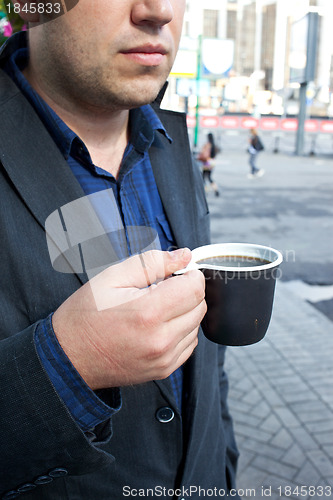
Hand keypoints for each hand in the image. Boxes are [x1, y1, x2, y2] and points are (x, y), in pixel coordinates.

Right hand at [52, 248, 206, 388]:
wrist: (69, 357)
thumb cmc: (85, 316)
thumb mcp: (112, 277)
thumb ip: (152, 263)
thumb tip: (184, 255)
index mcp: (149, 312)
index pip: (196, 288)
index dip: (190, 274)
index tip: (178, 272)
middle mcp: (161, 339)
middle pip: (200, 306)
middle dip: (187, 291)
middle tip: (162, 288)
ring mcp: (164, 358)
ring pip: (196, 326)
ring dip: (184, 312)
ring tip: (156, 308)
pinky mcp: (164, 370)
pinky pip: (189, 344)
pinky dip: (180, 331)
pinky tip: (158, 325)